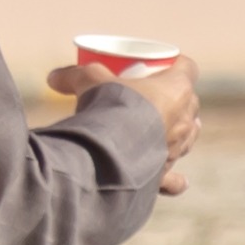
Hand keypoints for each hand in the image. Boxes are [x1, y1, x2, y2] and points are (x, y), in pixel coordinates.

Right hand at [50, 50, 201, 195]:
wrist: (108, 152)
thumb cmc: (109, 107)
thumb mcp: (89, 81)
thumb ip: (73, 76)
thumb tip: (53, 77)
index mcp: (176, 89)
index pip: (188, 68)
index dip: (179, 64)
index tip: (165, 64)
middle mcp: (184, 119)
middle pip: (190, 102)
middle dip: (178, 98)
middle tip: (157, 96)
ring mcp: (177, 148)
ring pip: (189, 136)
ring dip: (180, 132)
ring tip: (169, 129)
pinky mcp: (164, 174)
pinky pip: (175, 178)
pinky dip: (176, 179)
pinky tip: (179, 180)